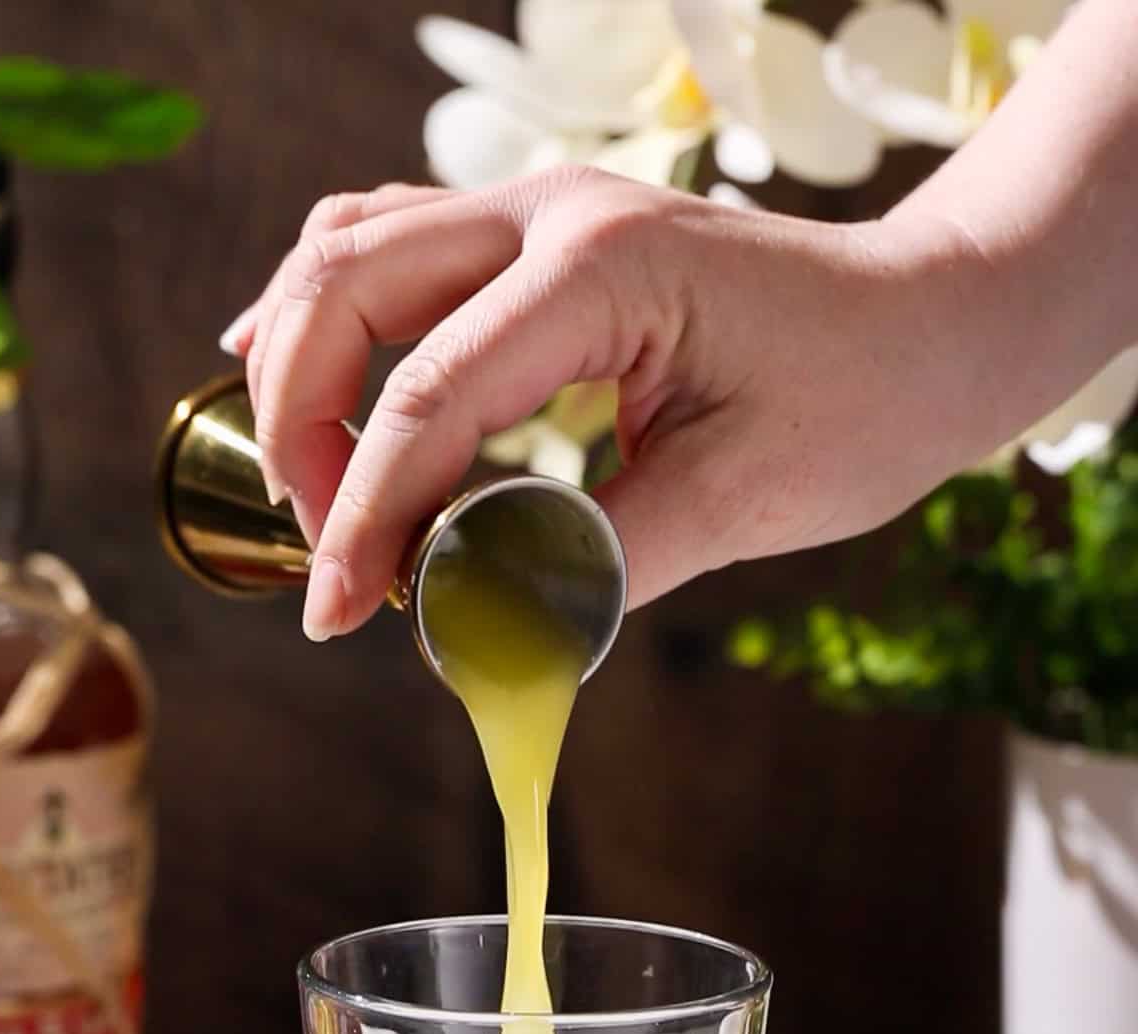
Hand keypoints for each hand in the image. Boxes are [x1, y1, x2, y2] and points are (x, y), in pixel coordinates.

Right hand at [231, 170, 991, 640]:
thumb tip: (477, 625)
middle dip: (301, 432)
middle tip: (327, 558)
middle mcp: (551, 213)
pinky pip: (390, 253)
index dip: (367, 516)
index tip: (335, 615)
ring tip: (310, 495)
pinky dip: (331, 323)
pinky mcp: (537, 240)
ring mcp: (538, 211)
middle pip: (343, 288)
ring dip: (301, 370)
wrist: (933, 321)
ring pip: (348, 252)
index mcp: (603, 270)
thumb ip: (598, 561)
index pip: (429, 394)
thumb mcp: (741, 500)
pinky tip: (296, 388)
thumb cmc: (865, 397)